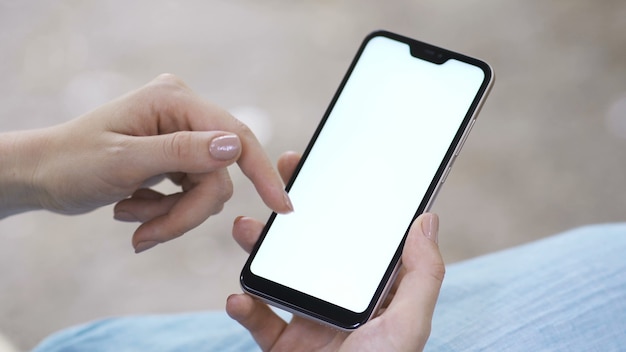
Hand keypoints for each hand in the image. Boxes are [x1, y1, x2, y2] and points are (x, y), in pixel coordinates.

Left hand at [0, 74, 291, 251]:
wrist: (42, 175)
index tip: (281, 207)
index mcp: (174, 100)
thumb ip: (183, 152)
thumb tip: (235, 147)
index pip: (234, 136)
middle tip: (149, 236)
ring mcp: (179, 136)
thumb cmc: (72, 162)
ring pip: (204, 190)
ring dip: (170, 214)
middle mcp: (182, 113)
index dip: (261, 173)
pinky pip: (189, 194)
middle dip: (185, 212)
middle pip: (216, 175)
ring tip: (131, 217)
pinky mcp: (174, 156)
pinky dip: (164, 211)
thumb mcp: (125, 160)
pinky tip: (132, 207)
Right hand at [226, 152, 444, 351]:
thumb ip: (422, 275)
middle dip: (296, 215)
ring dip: (259, 251)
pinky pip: (257, 320)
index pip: (360, 239)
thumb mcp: (408, 325)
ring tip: (245, 229)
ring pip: (279, 276)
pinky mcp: (282, 346)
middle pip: (314, 249)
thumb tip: (428, 219)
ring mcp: (308, 324)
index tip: (330, 166)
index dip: (347, 202)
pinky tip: (236, 299)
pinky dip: (244, 308)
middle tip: (282, 177)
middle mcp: (340, 303)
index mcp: (374, 295)